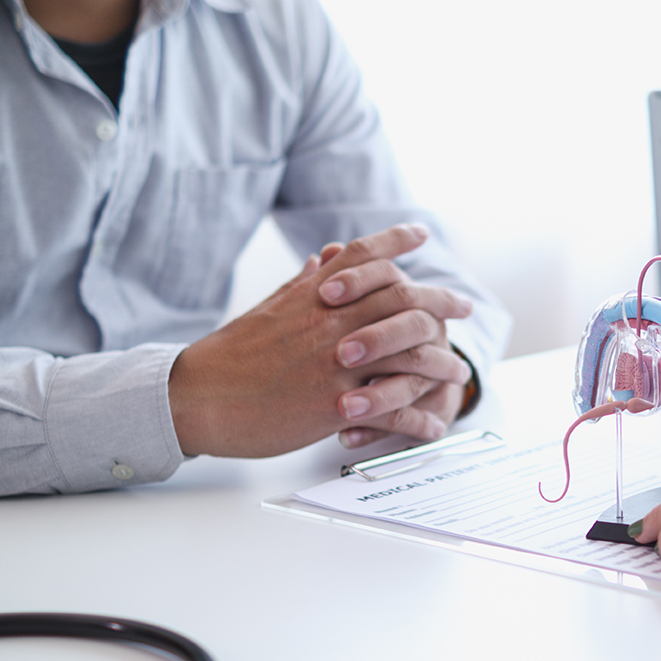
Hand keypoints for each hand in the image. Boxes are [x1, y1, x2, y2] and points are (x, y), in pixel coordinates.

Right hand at [168, 224, 473, 457]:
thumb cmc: (230, 356)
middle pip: (402, 297)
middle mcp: (332, 321)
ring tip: (459, 370)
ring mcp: (337, 361)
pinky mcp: (336, 404)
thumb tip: (326, 258)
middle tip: (463, 305)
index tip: (422, 234)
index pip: (363, 254)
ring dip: (441, 361)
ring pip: (410, 352)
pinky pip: (394, 408)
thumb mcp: (268, 309)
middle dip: (440, 300)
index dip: (396, 240)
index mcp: (314, 296)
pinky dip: (418, 418)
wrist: (198, 397)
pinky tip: (432, 426)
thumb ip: (303, 285)